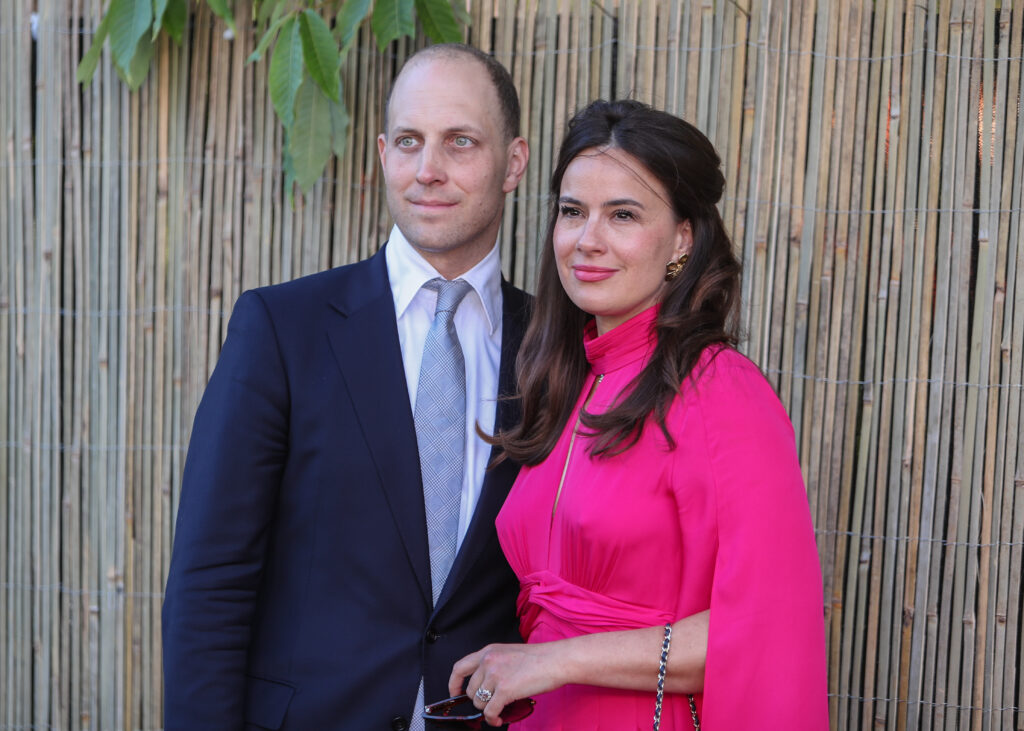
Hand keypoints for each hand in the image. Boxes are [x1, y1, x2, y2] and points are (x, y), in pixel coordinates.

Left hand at [449, 643, 563, 726]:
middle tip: (492, 703)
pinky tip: (499, 719)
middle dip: (480, 700)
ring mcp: (495, 676)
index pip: (460, 667)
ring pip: (479, 702)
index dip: (454, 683)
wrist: (555, 660)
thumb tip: (485, 686)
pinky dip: (492, 719)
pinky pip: (489, 712)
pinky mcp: (504, 690)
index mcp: (488, 652)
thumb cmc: (538, 659)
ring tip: (499, 710)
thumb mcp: (508, 654)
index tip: (456, 693)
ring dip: (488, 709)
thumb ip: (493, 665)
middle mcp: (488, 662)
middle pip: (471, 690)